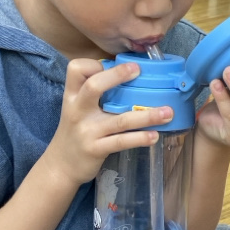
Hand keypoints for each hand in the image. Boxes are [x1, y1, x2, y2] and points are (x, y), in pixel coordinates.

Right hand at [48, 58, 171, 184]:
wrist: (61, 166)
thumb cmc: (75, 132)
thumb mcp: (77, 108)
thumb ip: (94, 93)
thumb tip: (127, 75)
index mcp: (72, 96)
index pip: (76, 69)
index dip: (94, 63)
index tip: (113, 64)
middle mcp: (77, 110)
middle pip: (94, 86)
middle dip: (117, 75)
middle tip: (139, 70)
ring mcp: (87, 131)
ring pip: (119, 119)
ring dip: (146, 116)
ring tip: (168, 112)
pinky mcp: (96, 149)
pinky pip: (121, 141)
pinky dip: (140, 138)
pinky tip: (154, 136)